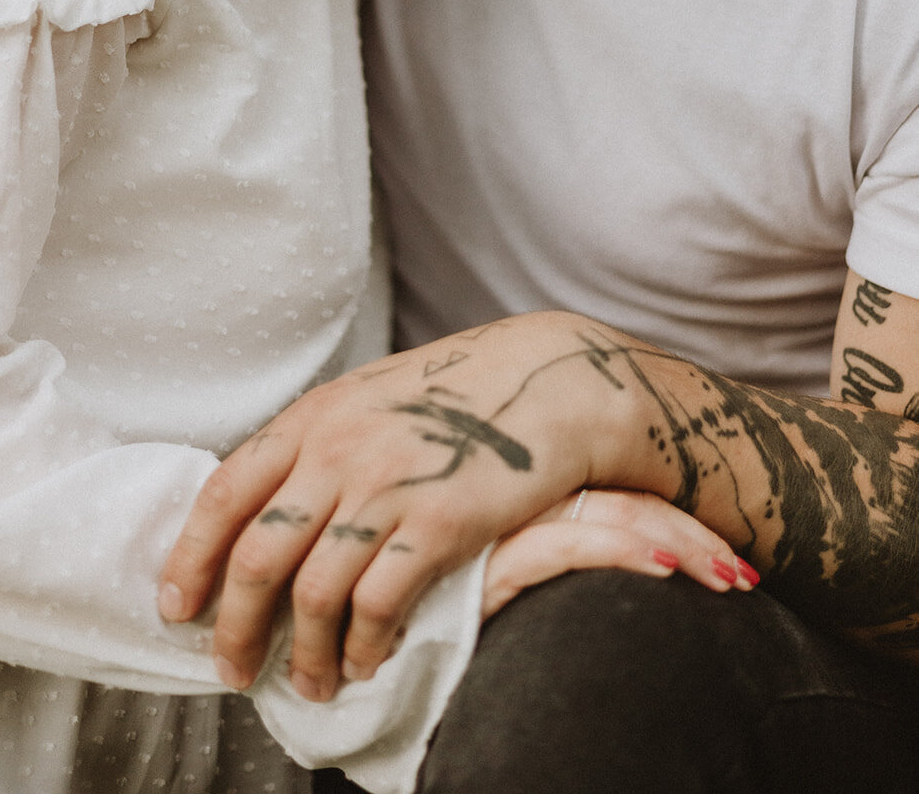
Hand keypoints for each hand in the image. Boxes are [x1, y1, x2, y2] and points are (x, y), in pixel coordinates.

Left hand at [158, 314, 639, 701]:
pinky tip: (365, 662)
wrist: (552, 379)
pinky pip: (379, 603)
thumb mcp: (370, 399)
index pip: (225, 492)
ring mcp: (388, 485)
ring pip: (313, 592)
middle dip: (234, 626)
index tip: (176, 606)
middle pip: (257, 555)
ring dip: (302, 653)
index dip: (190, 556)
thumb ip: (318, 444)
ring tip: (307, 684)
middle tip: (231, 669)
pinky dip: (362, 645)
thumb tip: (265, 506)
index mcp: (315, 416)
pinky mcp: (440, 521)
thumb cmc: (459, 394)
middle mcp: (339, 449)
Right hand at [481, 488, 758, 619]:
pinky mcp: (486, 563)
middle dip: (693, 532)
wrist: (395, 650)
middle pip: (625, 494)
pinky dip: (618, 549)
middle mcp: (520, 495)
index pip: (623, 488)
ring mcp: (502, 522)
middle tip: (744, 573)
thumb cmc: (456, 619)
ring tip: (724, 577)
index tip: (731, 556)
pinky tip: (661, 566)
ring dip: (676, 541)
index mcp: (532, 491)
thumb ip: (569, 554)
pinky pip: (564, 543)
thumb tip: (654, 567)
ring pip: (606, 510)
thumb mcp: (519, 581)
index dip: (682, 517)